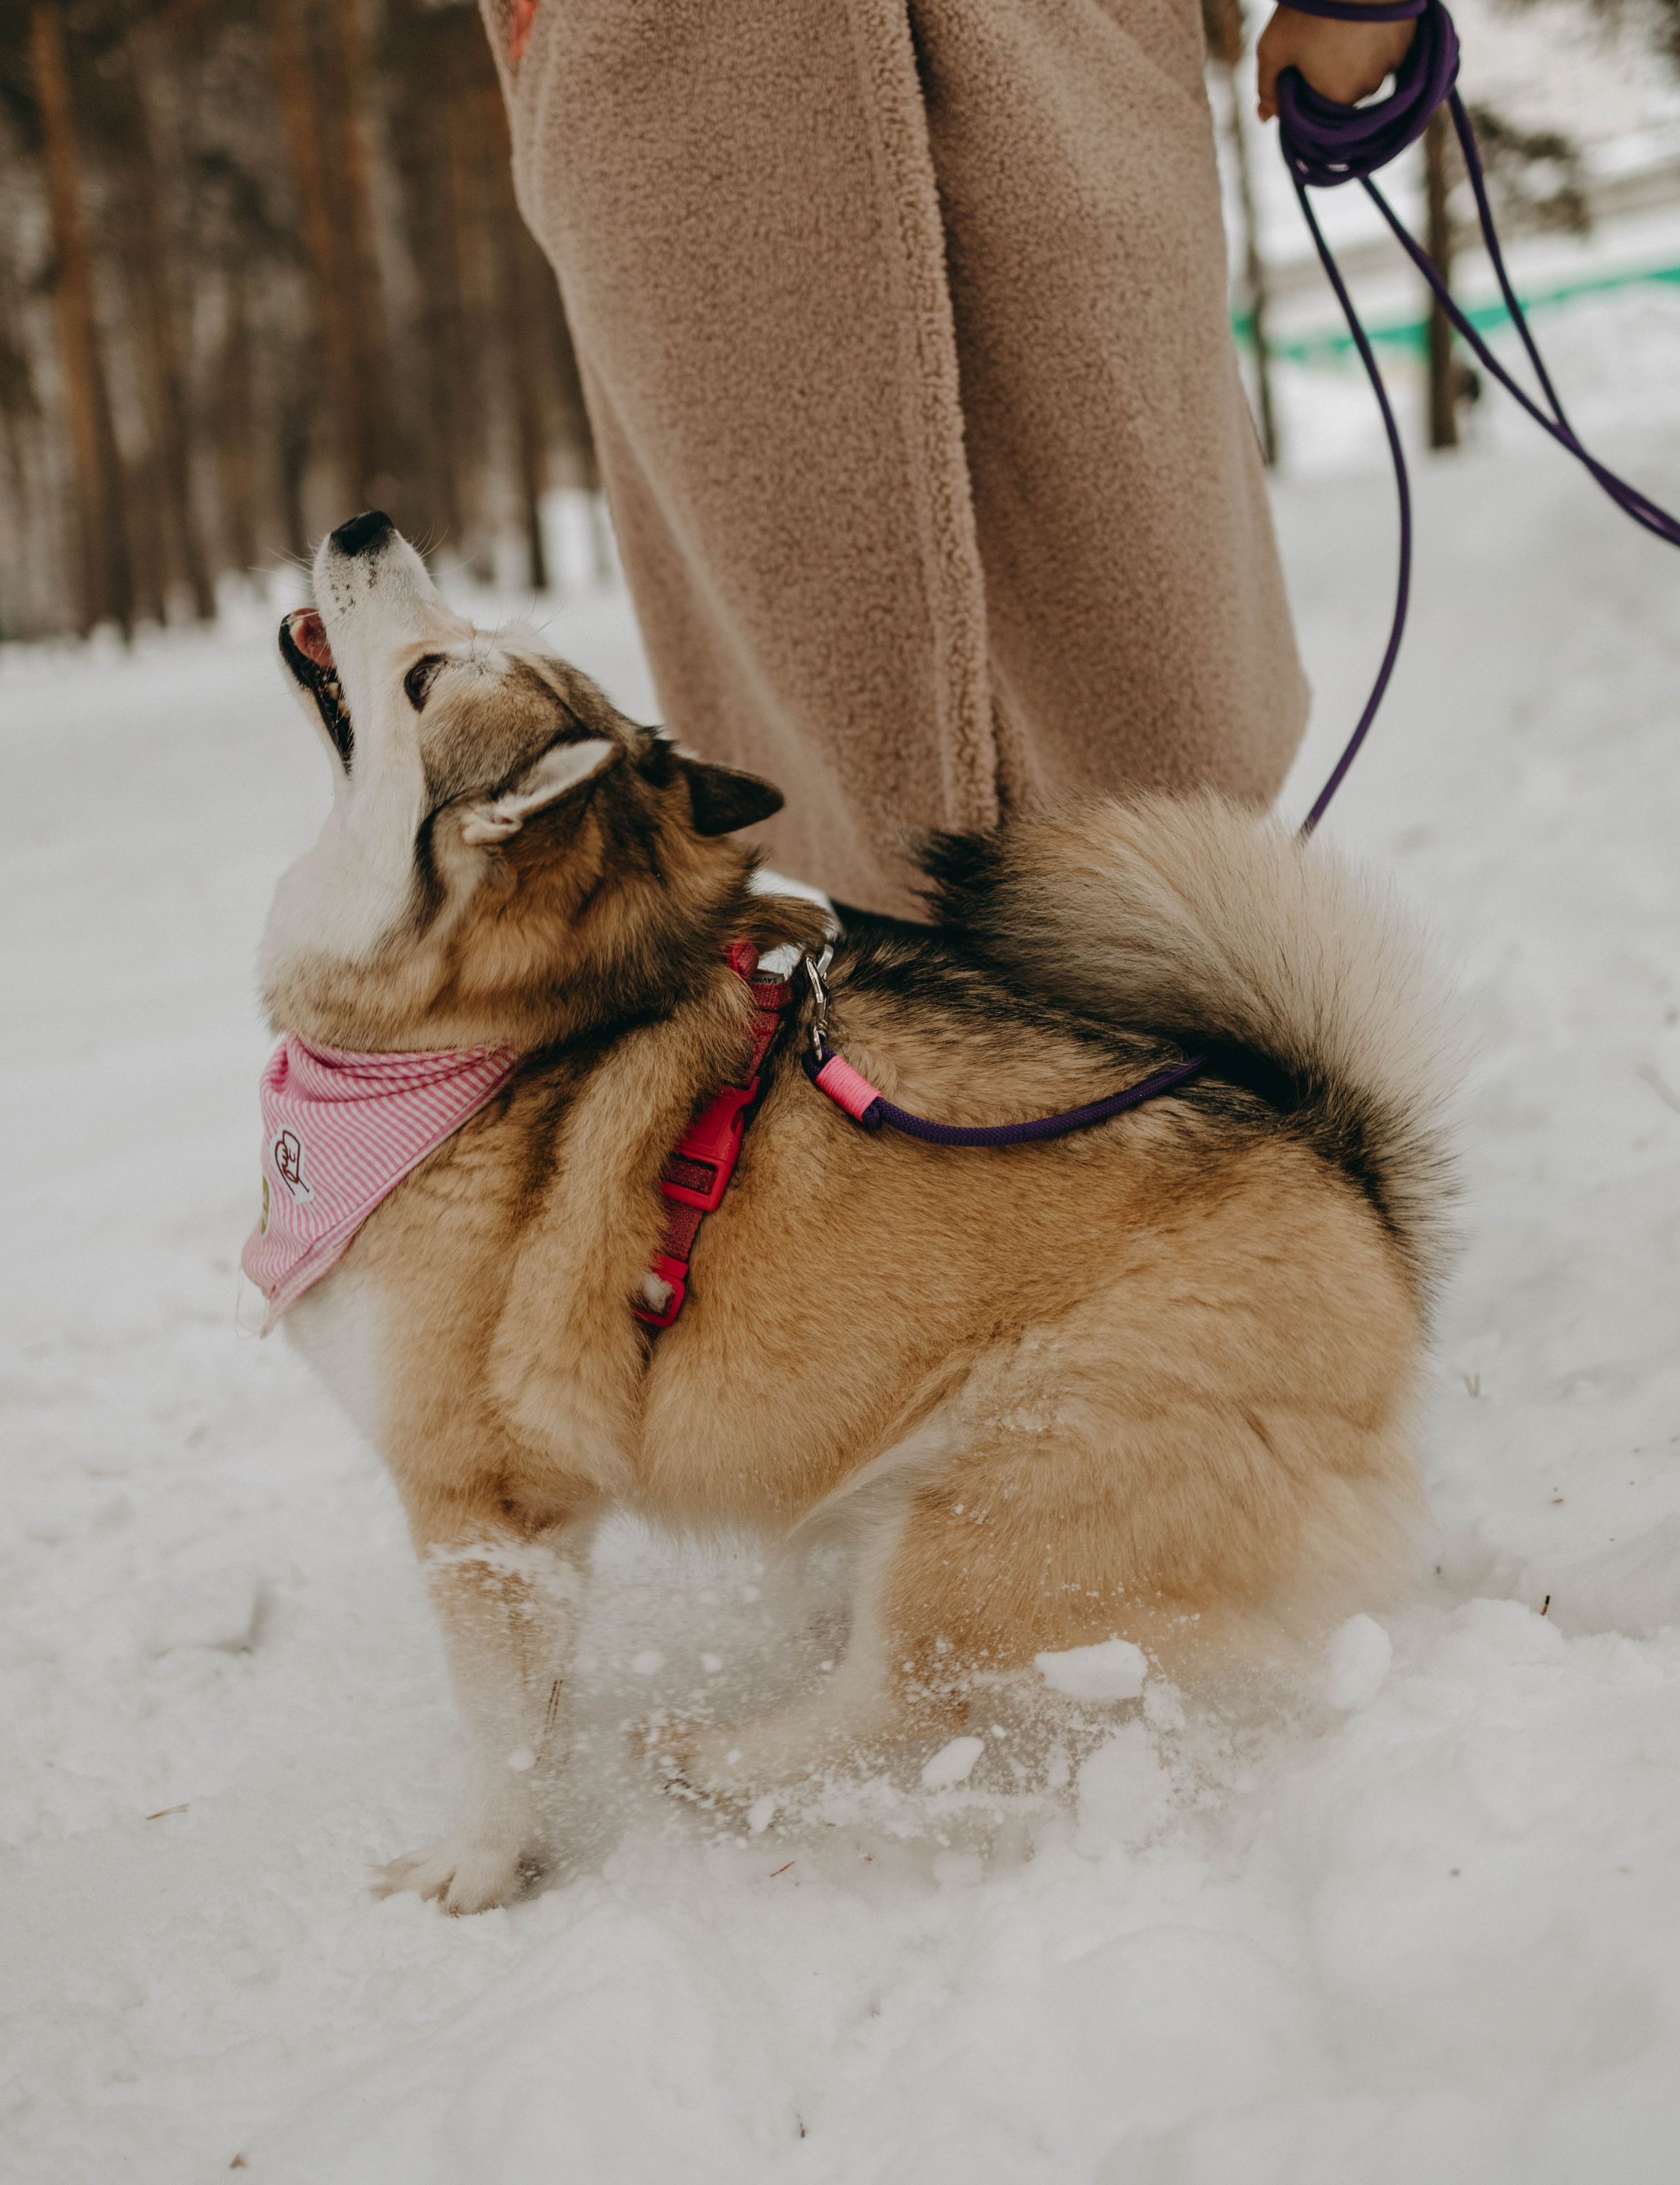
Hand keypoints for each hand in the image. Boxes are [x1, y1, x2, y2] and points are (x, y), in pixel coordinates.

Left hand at [1255, 5, 1416, 122]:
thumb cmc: (1310, 11)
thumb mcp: (1273, 46)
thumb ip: (1266, 85)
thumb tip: (1264, 116)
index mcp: (1338, 98)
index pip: (1320, 101)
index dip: (1309, 79)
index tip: (1302, 53)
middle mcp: (1370, 87)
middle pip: (1347, 83)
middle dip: (1334, 64)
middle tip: (1322, 31)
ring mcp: (1395, 60)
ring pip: (1370, 63)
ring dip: (1358, 48)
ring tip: (1343, 20)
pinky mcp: (1410, 34)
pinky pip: (1389, 42)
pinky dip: (1376, 33)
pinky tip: (1364, 14)